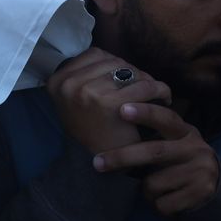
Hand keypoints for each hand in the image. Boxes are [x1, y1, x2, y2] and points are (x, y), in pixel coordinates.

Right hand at [46, 47, 172, 155]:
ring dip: (148, 80)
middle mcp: (69, 85)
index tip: (126, 77)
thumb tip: (110, 56)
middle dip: (134, 72)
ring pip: (131, 71)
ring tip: (156, 93)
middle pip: (113, 61)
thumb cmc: (92, 131)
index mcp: (56, 81)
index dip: (115, 63)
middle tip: (146, 87)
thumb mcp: (75, 101)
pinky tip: (164, 99)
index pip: (94, 54)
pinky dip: (160, 90)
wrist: (102, 165)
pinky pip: (145, 85)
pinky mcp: (111, 103)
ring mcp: (88, 92)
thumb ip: (84, 76)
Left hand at [93, 103, 220, 214]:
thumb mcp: (173, 143)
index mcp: (186, 132)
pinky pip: (163, 203)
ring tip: (154, 189)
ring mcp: (201, 171)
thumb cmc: (179, 162)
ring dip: (145, 190)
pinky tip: (167, 200)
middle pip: (153, 152)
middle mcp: (197, 148)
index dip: (145, 113)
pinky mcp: (202, 192)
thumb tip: (113, 125)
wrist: (213, 187)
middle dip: (122, 157)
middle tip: (97, 162)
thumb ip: (155, 135)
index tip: (122, 109)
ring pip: (154, 183)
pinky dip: (157, 205)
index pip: (166, 118)